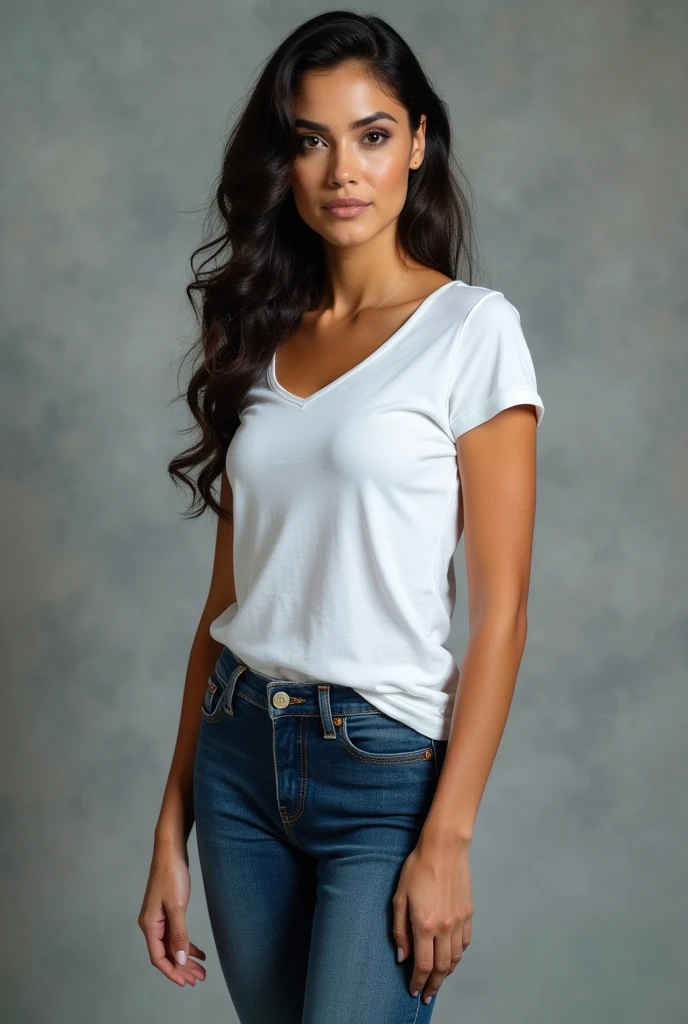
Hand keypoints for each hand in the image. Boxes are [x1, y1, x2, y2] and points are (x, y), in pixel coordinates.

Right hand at [138, 842, 206, 986]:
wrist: (170, 851)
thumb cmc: (172, 875)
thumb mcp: (177, 906)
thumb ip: (179, 934)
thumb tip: (180, 960)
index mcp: (150, 925)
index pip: (158, 958)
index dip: (172, 972)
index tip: (186, 982)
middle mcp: (152, 924)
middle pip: (166, 954)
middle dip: (182, 968)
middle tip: (199, 979)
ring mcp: (159, 918)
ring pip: (172, 945)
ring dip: (185, 958)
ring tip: (201, 970)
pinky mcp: (168, 911)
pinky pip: (175, 934)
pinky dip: (187, 944)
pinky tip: (199, 952)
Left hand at [393, 832, 472, 1004]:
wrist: (443, 849)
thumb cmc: (418, 868)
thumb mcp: (399, 897)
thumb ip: (400, 930)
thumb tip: (402, 956)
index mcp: (425, 925)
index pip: (423, 965)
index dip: (418, 982)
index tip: (414, 991)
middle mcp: (445, 927)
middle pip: (441, 967)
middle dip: (433, 985)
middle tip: (427, 994)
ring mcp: (459, 921)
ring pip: (455, 958)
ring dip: (446, 973)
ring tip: (438, 979)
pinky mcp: (468, 913)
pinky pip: (465, 943)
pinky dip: (458, 955)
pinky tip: (451, 957)